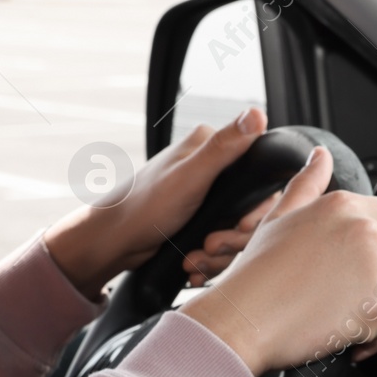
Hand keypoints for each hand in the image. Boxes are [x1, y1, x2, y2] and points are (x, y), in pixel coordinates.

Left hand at [43, 107, 267, 298]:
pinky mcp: (205, 221)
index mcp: (212, 146)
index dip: (259, 208)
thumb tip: (256, 114)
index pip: (261, 176)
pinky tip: (193, 263)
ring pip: (239, 231)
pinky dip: (211, 260)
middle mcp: (213, 168)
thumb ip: (225, 147)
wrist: (114, 241)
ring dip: (220, 254)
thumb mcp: (190, 175)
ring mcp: (210, 197)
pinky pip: (224, 244)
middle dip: (233, 237)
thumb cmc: (144, 206)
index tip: (242, 225)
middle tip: (210, 246)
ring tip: (195, 259)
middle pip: (254, 210)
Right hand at [179, 146, 376, 373]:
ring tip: (331, 315)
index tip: (362, 265)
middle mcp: (365, 230)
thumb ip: (307, 185)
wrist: (241, 319)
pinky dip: (367, 341)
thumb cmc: (255, 276)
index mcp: (345, 206)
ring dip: (370, 317)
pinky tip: (335, 332)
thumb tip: (321, 156)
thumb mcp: (279, 218)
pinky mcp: (376, 303)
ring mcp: (374, 266)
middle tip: (340, 296)